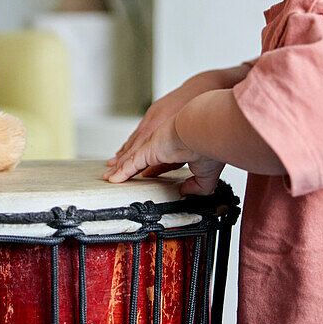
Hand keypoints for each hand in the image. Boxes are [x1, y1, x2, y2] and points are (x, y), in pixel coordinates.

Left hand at [103, 116, 224, 195]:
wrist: (207, 131)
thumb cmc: (212, 146)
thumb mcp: (207, 174)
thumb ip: (196, 185)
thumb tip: (184, 192)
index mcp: (179, 147)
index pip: (163, 160)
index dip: (154, 168)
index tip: (147, 175)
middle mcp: (165, 144)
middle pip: (142, 158)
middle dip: (130, 166)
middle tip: (120, 173)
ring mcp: (155, 145)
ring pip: (133, 160)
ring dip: (121, 169)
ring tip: (110, 177)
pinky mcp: (148, 149)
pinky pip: (130, 163)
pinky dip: (121, 172)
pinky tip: (113, 178)